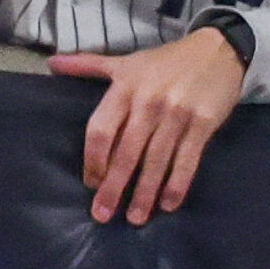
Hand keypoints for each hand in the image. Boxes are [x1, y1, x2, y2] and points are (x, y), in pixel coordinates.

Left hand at [49, 31, 245, 225]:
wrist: (218, 49)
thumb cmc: (166, 61)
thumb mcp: (126, 62)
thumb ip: (88, 66)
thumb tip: (52, 64)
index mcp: (124, 87)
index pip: (101, 130)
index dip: (94, 160)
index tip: (91, 184)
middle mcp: (148, 102)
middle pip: (126, 152)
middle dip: (114, 186)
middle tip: (103, 215)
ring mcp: (177, 113)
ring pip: (156, 160)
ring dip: (145, 193)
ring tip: (135, 218)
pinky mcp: (203, 123)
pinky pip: (187, 159)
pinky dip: (177, 184)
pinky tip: (168, 204)